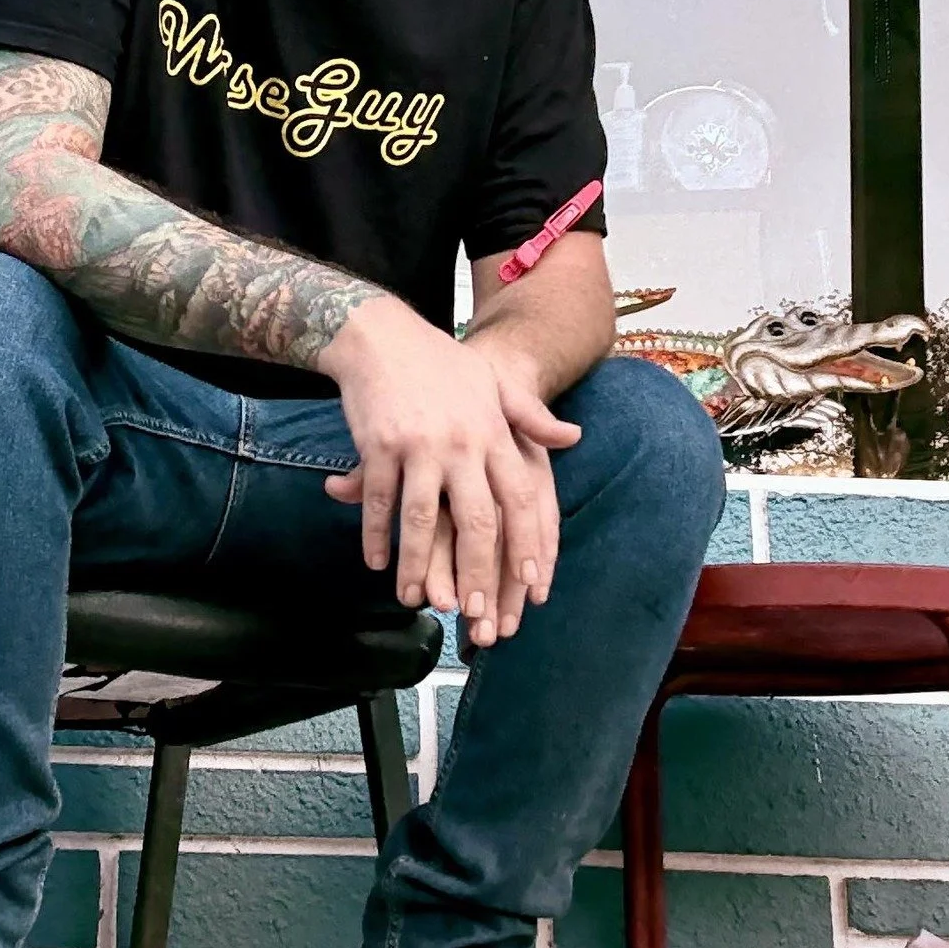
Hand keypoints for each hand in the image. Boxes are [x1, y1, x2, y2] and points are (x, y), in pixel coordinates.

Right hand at [320, 299, 578, 644]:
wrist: (379, 333)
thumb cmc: (439, 363)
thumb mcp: (493, 385)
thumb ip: (532, 417)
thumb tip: (573, 439)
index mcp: (493, 433)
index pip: (521, 500)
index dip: (527, 546)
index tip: (530, 586)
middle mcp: (462, 443)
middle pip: (477, 521)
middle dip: (478, 574)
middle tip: (476, 614)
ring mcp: (419, 445)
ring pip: (423, 520)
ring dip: (419, 567)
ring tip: (417, 601)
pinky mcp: (378, 444)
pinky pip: (380, 501)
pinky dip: (377, 536)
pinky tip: (376, 563)